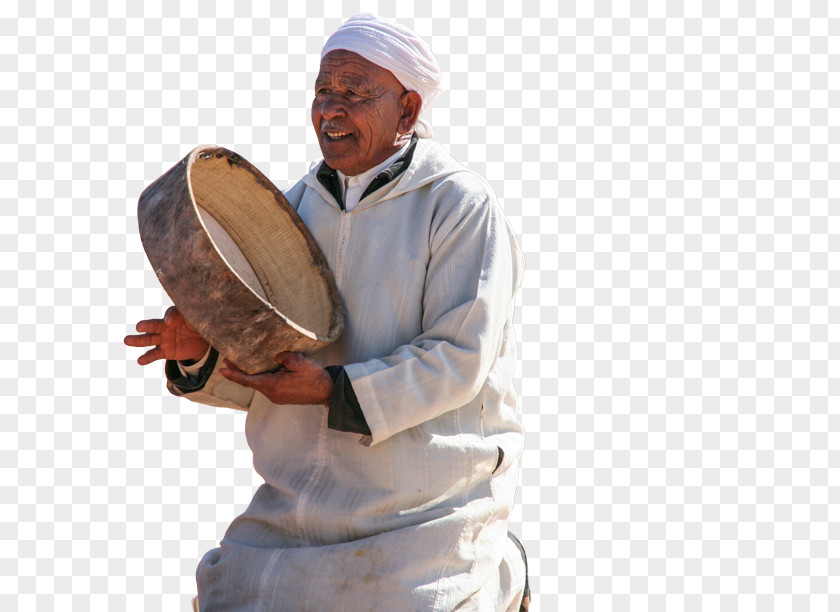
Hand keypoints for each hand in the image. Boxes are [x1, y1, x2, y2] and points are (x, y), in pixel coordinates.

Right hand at [124, 306, 209, 364]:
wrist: (200, 340)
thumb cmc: (197, 325)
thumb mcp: (198, 321)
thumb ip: (193, 319)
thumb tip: (187, 318)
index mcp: (174, 317)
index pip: (171, 314)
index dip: (170, 316)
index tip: (169, 320)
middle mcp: (165, 327)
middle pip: (153, 325)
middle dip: (146, 326)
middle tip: (138, 327)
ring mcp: (163, 339)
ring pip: (148, 339)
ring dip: (138, 340)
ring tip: (127, 340)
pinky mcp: (164, 351)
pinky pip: (153, 354)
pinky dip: (146, 358)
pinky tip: (140, 361)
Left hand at [218, 352, 333, 405]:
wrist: (327, 392)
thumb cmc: (315, 378)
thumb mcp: (302, 363)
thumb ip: (286, 357)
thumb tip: (277, 356)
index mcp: (274, 386)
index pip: (248, 380)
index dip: (233, 375)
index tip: (221, 370)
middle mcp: (272, 394)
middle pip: (250, 383)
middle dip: (238, 373)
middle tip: (227, 362)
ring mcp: (277, 396)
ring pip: (259, 384)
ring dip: (249, 375)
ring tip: (241, 364)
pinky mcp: (282, 396)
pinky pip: (267, 386)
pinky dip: (259, 378)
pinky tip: (261, 370)